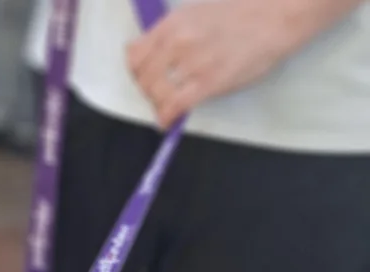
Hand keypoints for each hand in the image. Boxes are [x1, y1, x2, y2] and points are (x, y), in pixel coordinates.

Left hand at [127, 0, 294, 128]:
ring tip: (166, 108)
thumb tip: (160, 51)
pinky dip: (166, 118)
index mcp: (173, 22)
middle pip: (143, 77)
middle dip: (146, 91)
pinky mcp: (207, 83)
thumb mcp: (199, 11)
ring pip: (156, 94)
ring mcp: (191, 63)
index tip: (143, 77)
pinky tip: (167, 122)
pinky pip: (174, 106)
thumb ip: (176, 31)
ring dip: (157, 105)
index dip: (136, 71)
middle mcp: (177, 42)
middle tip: (157, 96)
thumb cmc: (244, 11)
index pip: (135, 54)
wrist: (274, 14)